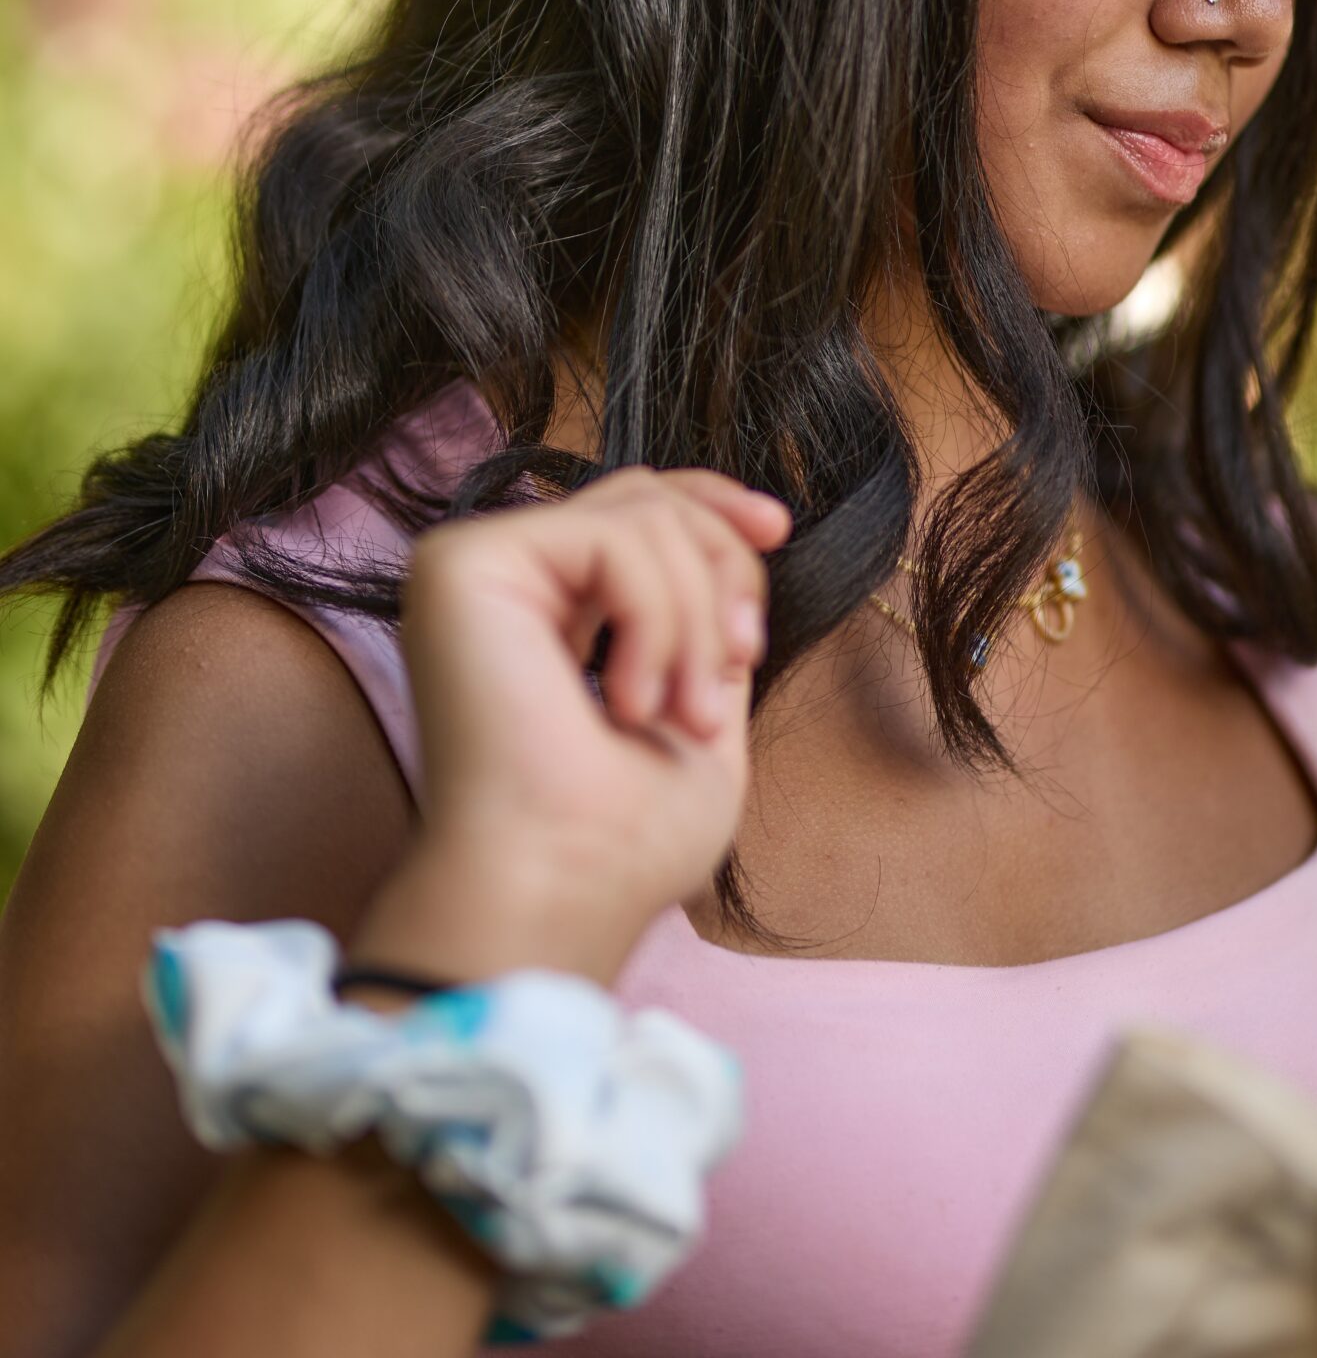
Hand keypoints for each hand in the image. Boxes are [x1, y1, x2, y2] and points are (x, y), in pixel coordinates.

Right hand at [353, 469, 792, 986]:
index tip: (779, 530)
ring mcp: (475, 568)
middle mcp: (504, 582)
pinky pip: (612, 538)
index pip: (631, 510)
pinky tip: (630, 702)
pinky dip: (656, 617)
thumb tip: (740, 549)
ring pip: (642, 516)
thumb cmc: (623, 840)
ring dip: (694, 620)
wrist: (562, 892)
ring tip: (678, 716)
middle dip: (721, 566)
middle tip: (738, 661)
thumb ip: (708, 625)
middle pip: (646, 498)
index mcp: (547, 613)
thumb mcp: (701, 706)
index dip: (710, 503)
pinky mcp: (462, 567)